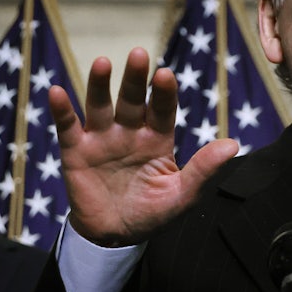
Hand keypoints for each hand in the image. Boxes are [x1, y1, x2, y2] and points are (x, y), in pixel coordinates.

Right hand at [50, 47, 238, 246]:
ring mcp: (102, 139)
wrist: (114, 237)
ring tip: (103, 63)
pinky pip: (69, 127)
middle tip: (139, 55)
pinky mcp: (76, 151)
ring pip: (100, 105)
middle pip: (132, 100)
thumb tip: (233, 144)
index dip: (163, 93)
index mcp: (157, 138)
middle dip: (135, 79)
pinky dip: (62, 110)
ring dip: (100, 84)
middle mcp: (129, 131)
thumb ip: (203, 169)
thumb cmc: (151, 213)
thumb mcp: (181, 195)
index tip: (165, 75)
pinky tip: (58, 92)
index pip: (162, 109)